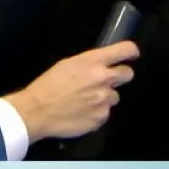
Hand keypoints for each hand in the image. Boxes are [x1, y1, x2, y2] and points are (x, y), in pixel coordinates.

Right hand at [4, 41, 138, 141]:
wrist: (37, 111)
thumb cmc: (48, 85)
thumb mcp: (67, 64)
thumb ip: (89, 64)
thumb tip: (102, 66)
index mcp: (93, 62)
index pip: (124, 50)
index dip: (130, 51)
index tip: (131, 54)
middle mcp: (103, 79)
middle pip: (127, 74)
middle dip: (119, 76)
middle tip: (106, 81)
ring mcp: (104, 100)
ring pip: (114, 97)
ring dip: (104, 98)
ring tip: (85, 101)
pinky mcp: (101, 117)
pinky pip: (105, 113)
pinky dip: (96, 113)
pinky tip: (81, 112)